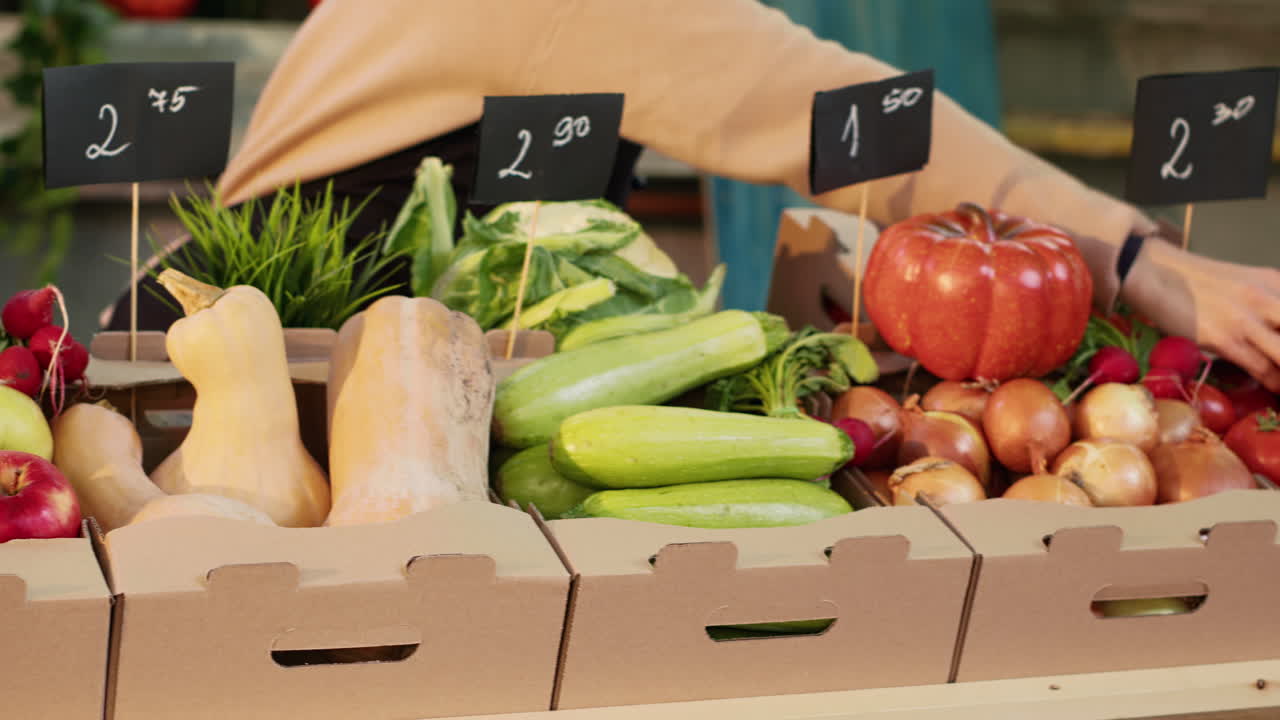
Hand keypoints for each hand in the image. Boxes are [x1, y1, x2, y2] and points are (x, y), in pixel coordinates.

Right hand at [1125, 238, 1279, 390]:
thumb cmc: (1188, 281)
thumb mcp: (1239, 284)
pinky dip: (1274, 383)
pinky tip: (1274, 389)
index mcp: (1274, 282)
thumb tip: (1272, 332)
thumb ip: (1261, 304)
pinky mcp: (1225, 338)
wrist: (1151, 270)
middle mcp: (1267, 297)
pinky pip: (1263, 368)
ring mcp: (1246, 319)